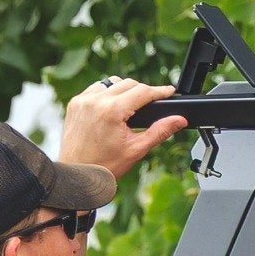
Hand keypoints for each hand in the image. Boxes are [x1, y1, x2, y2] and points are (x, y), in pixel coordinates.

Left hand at [59, 78, 190, 179]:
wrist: (78, 172)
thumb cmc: (104, 165)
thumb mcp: (137, 149)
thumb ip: (160, 131)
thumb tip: (179, 120)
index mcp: (112, 111)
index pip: (142, 91)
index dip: (160, 91)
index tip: (170, 91)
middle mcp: (96, 101)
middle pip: (128, 83)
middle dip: (143, 91)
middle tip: (152, 104)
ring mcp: (83, 100)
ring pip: (112, 83)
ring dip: (125, 90)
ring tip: (132, 106)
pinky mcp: (75, 103)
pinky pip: (97, 88)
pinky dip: (108, 93)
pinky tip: (114, 106)